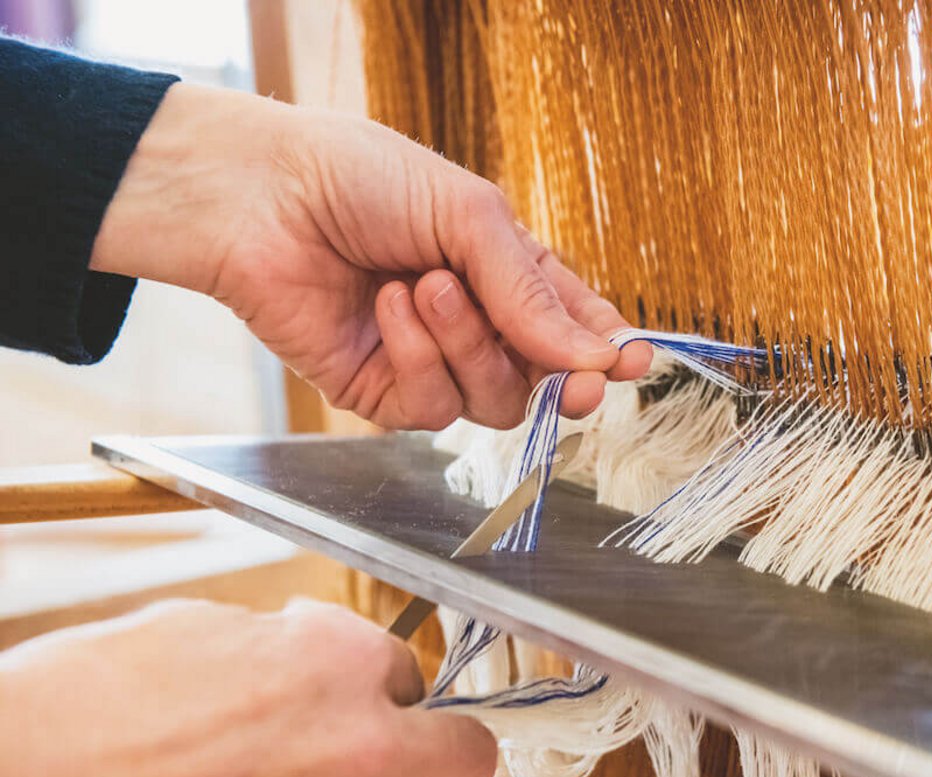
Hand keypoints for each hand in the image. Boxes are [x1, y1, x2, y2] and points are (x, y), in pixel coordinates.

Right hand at [0, 599, 494, 776]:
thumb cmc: (88, 702)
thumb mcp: (202, 630)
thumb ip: (284, 645)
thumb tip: (307, 648)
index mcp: (336, 661)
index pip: (411, 670)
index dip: (382, 680)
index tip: (365, 688)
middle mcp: (354, 744)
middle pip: (464, 756)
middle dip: (445, 747)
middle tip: (416, 745)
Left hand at [90, 83, 650, 429]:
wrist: (263, 197)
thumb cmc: (364, 182)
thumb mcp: (470, 217)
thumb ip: (533, 294)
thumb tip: (598, 360)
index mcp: (508, 274)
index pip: (575, 327)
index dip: (608, 350)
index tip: (635, 362)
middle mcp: (477, 326)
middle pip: (546, 383)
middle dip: (563, 381)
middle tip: (578, 381)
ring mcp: (432, 364)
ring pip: (496, 400)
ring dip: (469, 343)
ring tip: (427, 284)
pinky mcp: (384, 394)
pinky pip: (433, 406)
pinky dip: (417, 355)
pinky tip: (388, 306)